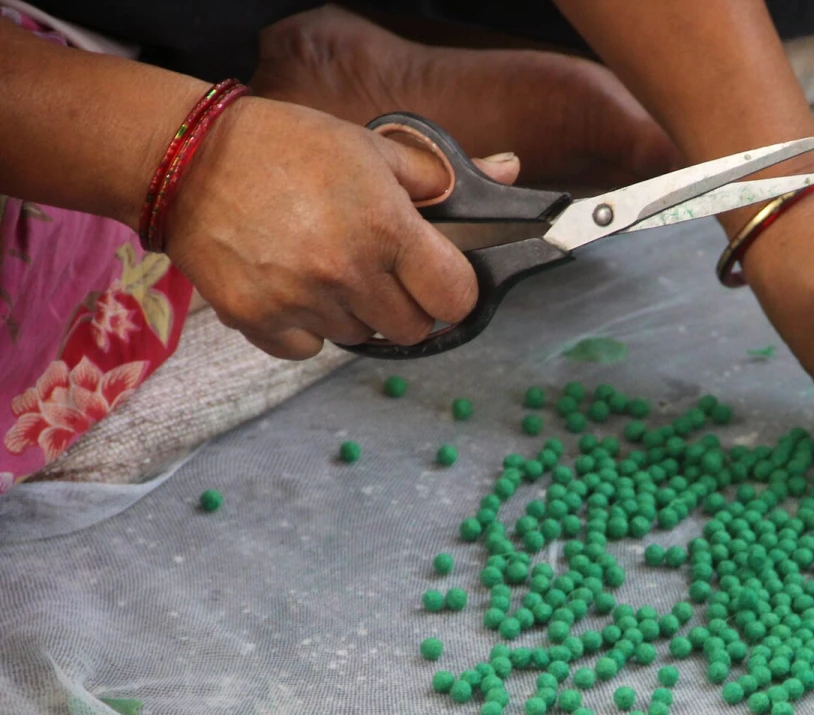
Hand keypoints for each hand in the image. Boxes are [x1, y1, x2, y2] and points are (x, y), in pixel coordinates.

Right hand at [165, 96, 519, 359]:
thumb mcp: (369, 146)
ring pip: (358, 338)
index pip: (456, 297)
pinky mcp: (259, 321)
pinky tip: (291, 285)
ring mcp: (301, 302)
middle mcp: (347, 273)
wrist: (186, 159)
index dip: (454, 291)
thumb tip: (506, 171)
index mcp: (385, 229)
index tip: (439, 280)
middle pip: (412, 330)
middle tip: (379, 272)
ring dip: (353, 313)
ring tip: (325, 267)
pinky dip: (305, 328)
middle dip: (405, 306)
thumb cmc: (286, 147)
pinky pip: (307, 349)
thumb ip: (438, 174)